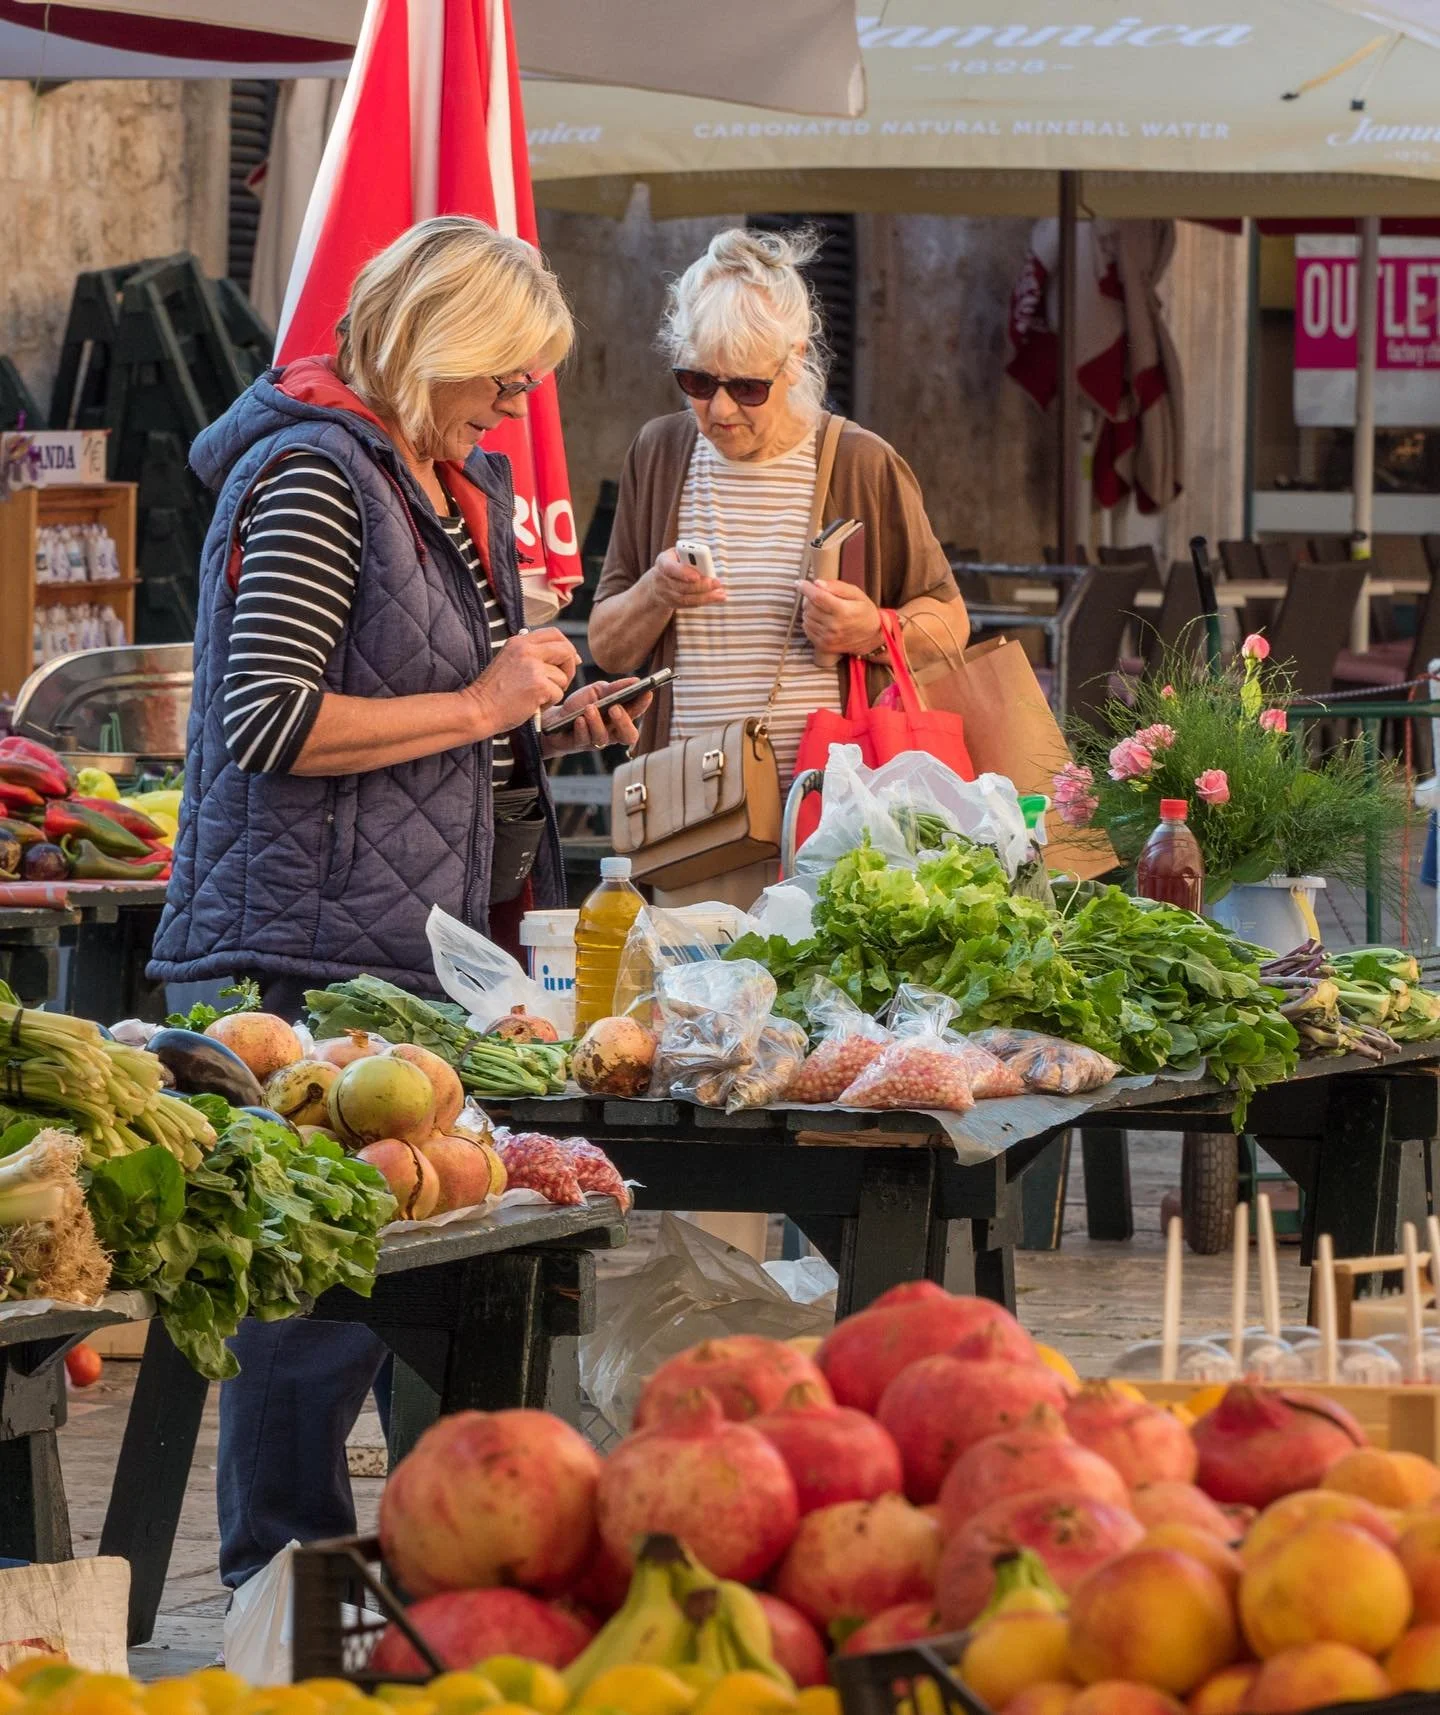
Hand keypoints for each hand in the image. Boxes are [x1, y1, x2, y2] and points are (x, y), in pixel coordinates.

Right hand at [463, 627, 578, 736]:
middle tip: (559, 682)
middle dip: (569, 668)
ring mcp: (533, 667)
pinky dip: (548, 703)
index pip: (554, 634)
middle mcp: (526, 650)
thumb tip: (568, 656)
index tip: (570, 660)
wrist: (478, 709)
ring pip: (563, 677)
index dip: (567, 647)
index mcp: (519, 642)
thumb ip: (532, 654)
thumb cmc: (493, 691)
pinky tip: (532, 705)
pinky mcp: (539, 685)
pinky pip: (558, 693)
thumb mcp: (509, 661)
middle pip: (566, 651)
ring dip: (554, 690)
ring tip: (534, 697)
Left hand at [541, 678, 654, 756]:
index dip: (643, 705)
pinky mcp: (580, 744)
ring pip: (603, 738)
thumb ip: (616, 687)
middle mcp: (612, 732)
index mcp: (620, 717)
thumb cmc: (581, 704)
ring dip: (597, 722)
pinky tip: (578, 720)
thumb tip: (636, 680)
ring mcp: (596, 741)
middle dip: (624, 722)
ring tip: (590, 708)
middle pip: (628, 736)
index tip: (646, 692)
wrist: (556, 717)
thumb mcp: (598, 691)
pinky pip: (584, 739)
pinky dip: (582, 728)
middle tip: (615, 707)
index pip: (637, 712)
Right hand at [645, 548, 726, 610]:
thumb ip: (689, 555)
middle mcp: (662, 580)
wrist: (658, 581)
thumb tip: (706, 562)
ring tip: (720, 594)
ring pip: (687, 599)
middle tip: (716, 583)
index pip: (670, 568)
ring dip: (705, 597)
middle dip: (700, 586)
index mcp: (663, 563)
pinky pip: (690, 604)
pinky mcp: (673, 604)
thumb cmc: (674, 562)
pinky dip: (704, 601)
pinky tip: (717, 598)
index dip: (683, 573)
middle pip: (681, 587)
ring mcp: (666, 594)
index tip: (697, 576)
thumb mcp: (678, 553)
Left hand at [799, 578, 883, 656]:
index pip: (817, 597)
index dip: (805, 588)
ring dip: (809, 610)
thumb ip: (837, 587)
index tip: (800, 583)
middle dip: (810, 598)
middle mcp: (834, 626)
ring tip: (821, 608)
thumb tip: (817, 583)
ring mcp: (827, 638)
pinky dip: (810, 622)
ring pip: (806, 618)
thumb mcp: (856, 594)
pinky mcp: (823, 645)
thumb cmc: (864, 612)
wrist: (872, 637)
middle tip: (818, 596)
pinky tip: (820, 619)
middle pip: (809, 607)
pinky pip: (807, 629)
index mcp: (843, 611)